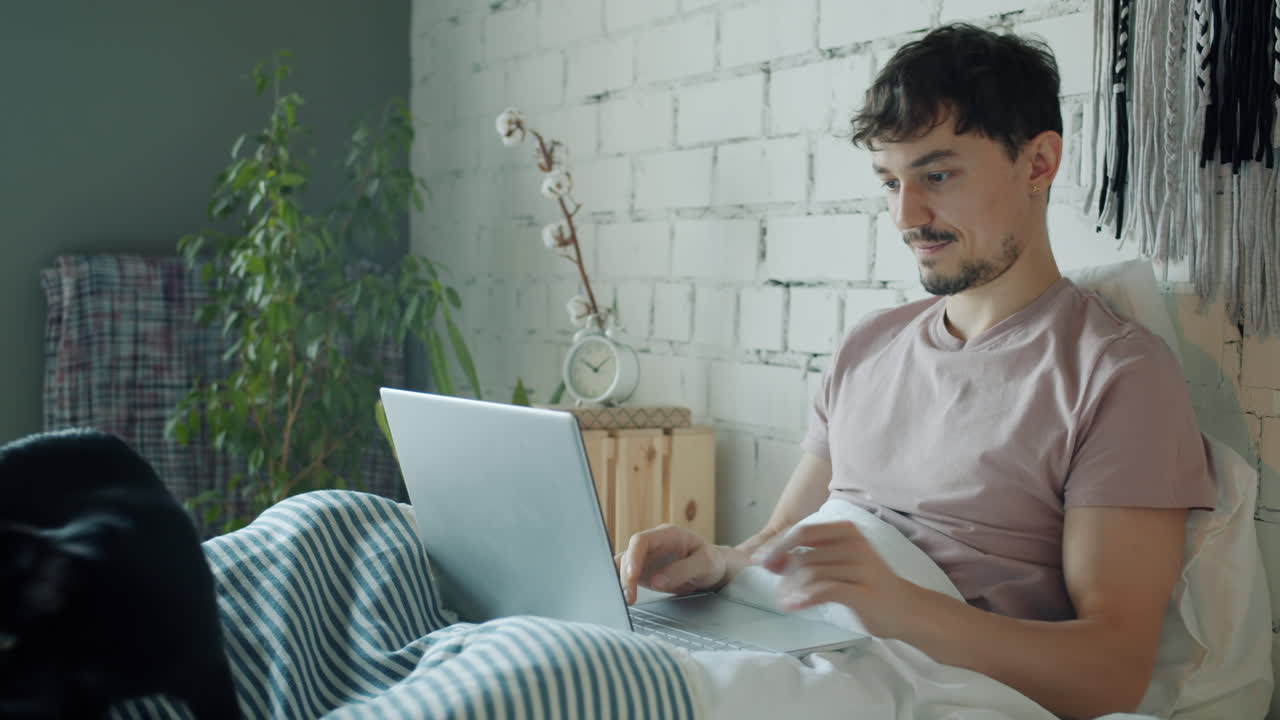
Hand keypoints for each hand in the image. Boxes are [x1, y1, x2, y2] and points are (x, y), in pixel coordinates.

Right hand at [615, 524, 726, 604]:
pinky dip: (624, 585)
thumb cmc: (712, 561)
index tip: (632, 577)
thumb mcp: (706, 564)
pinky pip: (627, 575)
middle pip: (629, 554)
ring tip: (627, 600)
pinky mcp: (645, 570)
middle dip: (626, 575)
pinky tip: (625, 596)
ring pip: (625, 565)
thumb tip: (657, 581)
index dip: (633, 557)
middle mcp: (654, 543)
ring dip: (622, 582)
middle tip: (629, 596)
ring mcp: (647, 556)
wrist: (714, 568)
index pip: (641, 540)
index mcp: (668, 535)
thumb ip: (683, 570)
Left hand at [753, 521, 917, 638]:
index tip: (761, 561)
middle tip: (776, 588)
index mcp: (847, 531)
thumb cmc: (867, 584)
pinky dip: (803, 598)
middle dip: (783, 571)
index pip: (803, 531)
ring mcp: (860, 567)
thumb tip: (770, 560)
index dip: (778, 546)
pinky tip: (793, 606)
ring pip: (811, 573)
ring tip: (787, 601)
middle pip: (804, 554)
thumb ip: (810, 557)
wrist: (906, 609)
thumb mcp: (839, 562)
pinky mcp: (862, 591)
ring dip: (792, 589)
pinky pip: (823, 591)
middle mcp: (854, 544)